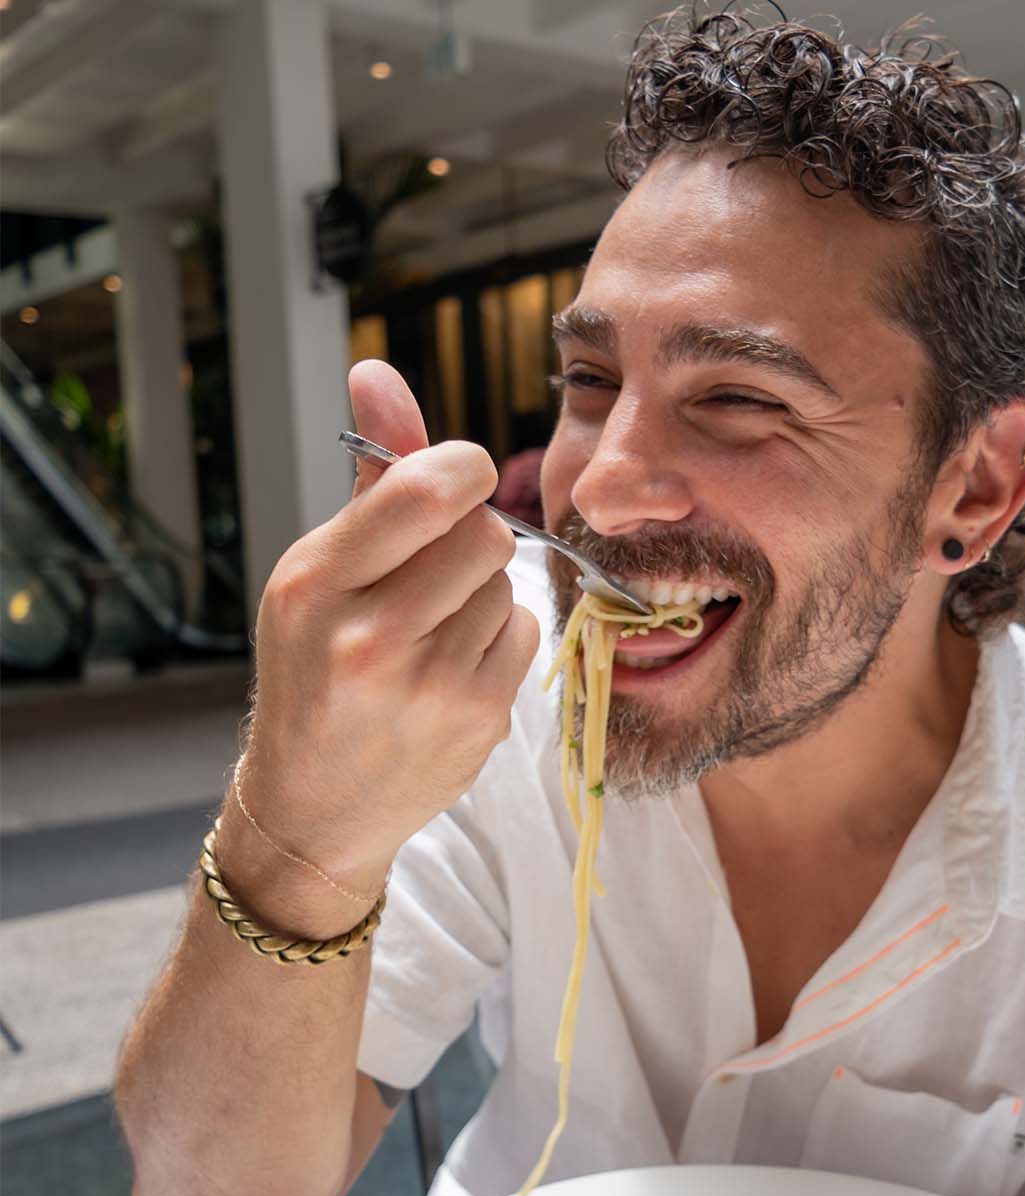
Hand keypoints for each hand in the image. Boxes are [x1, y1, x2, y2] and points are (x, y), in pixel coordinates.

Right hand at [235, 360, 539, 903]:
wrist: (316, 805)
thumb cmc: (315, 672)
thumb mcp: (317, 572)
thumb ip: (369, 474)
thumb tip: (379, 372)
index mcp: (315, 584)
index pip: (425, 488)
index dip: (461, 468)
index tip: (455, 479)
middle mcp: (369, 635)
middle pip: (483, 530)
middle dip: (469, 532)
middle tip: (433, 565)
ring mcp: (429, 684)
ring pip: (505, 580)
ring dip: (480, 587)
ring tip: (430, 624)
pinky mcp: (477, 718)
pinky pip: (521, 629)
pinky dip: (496, 633)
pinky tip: (452, 663)